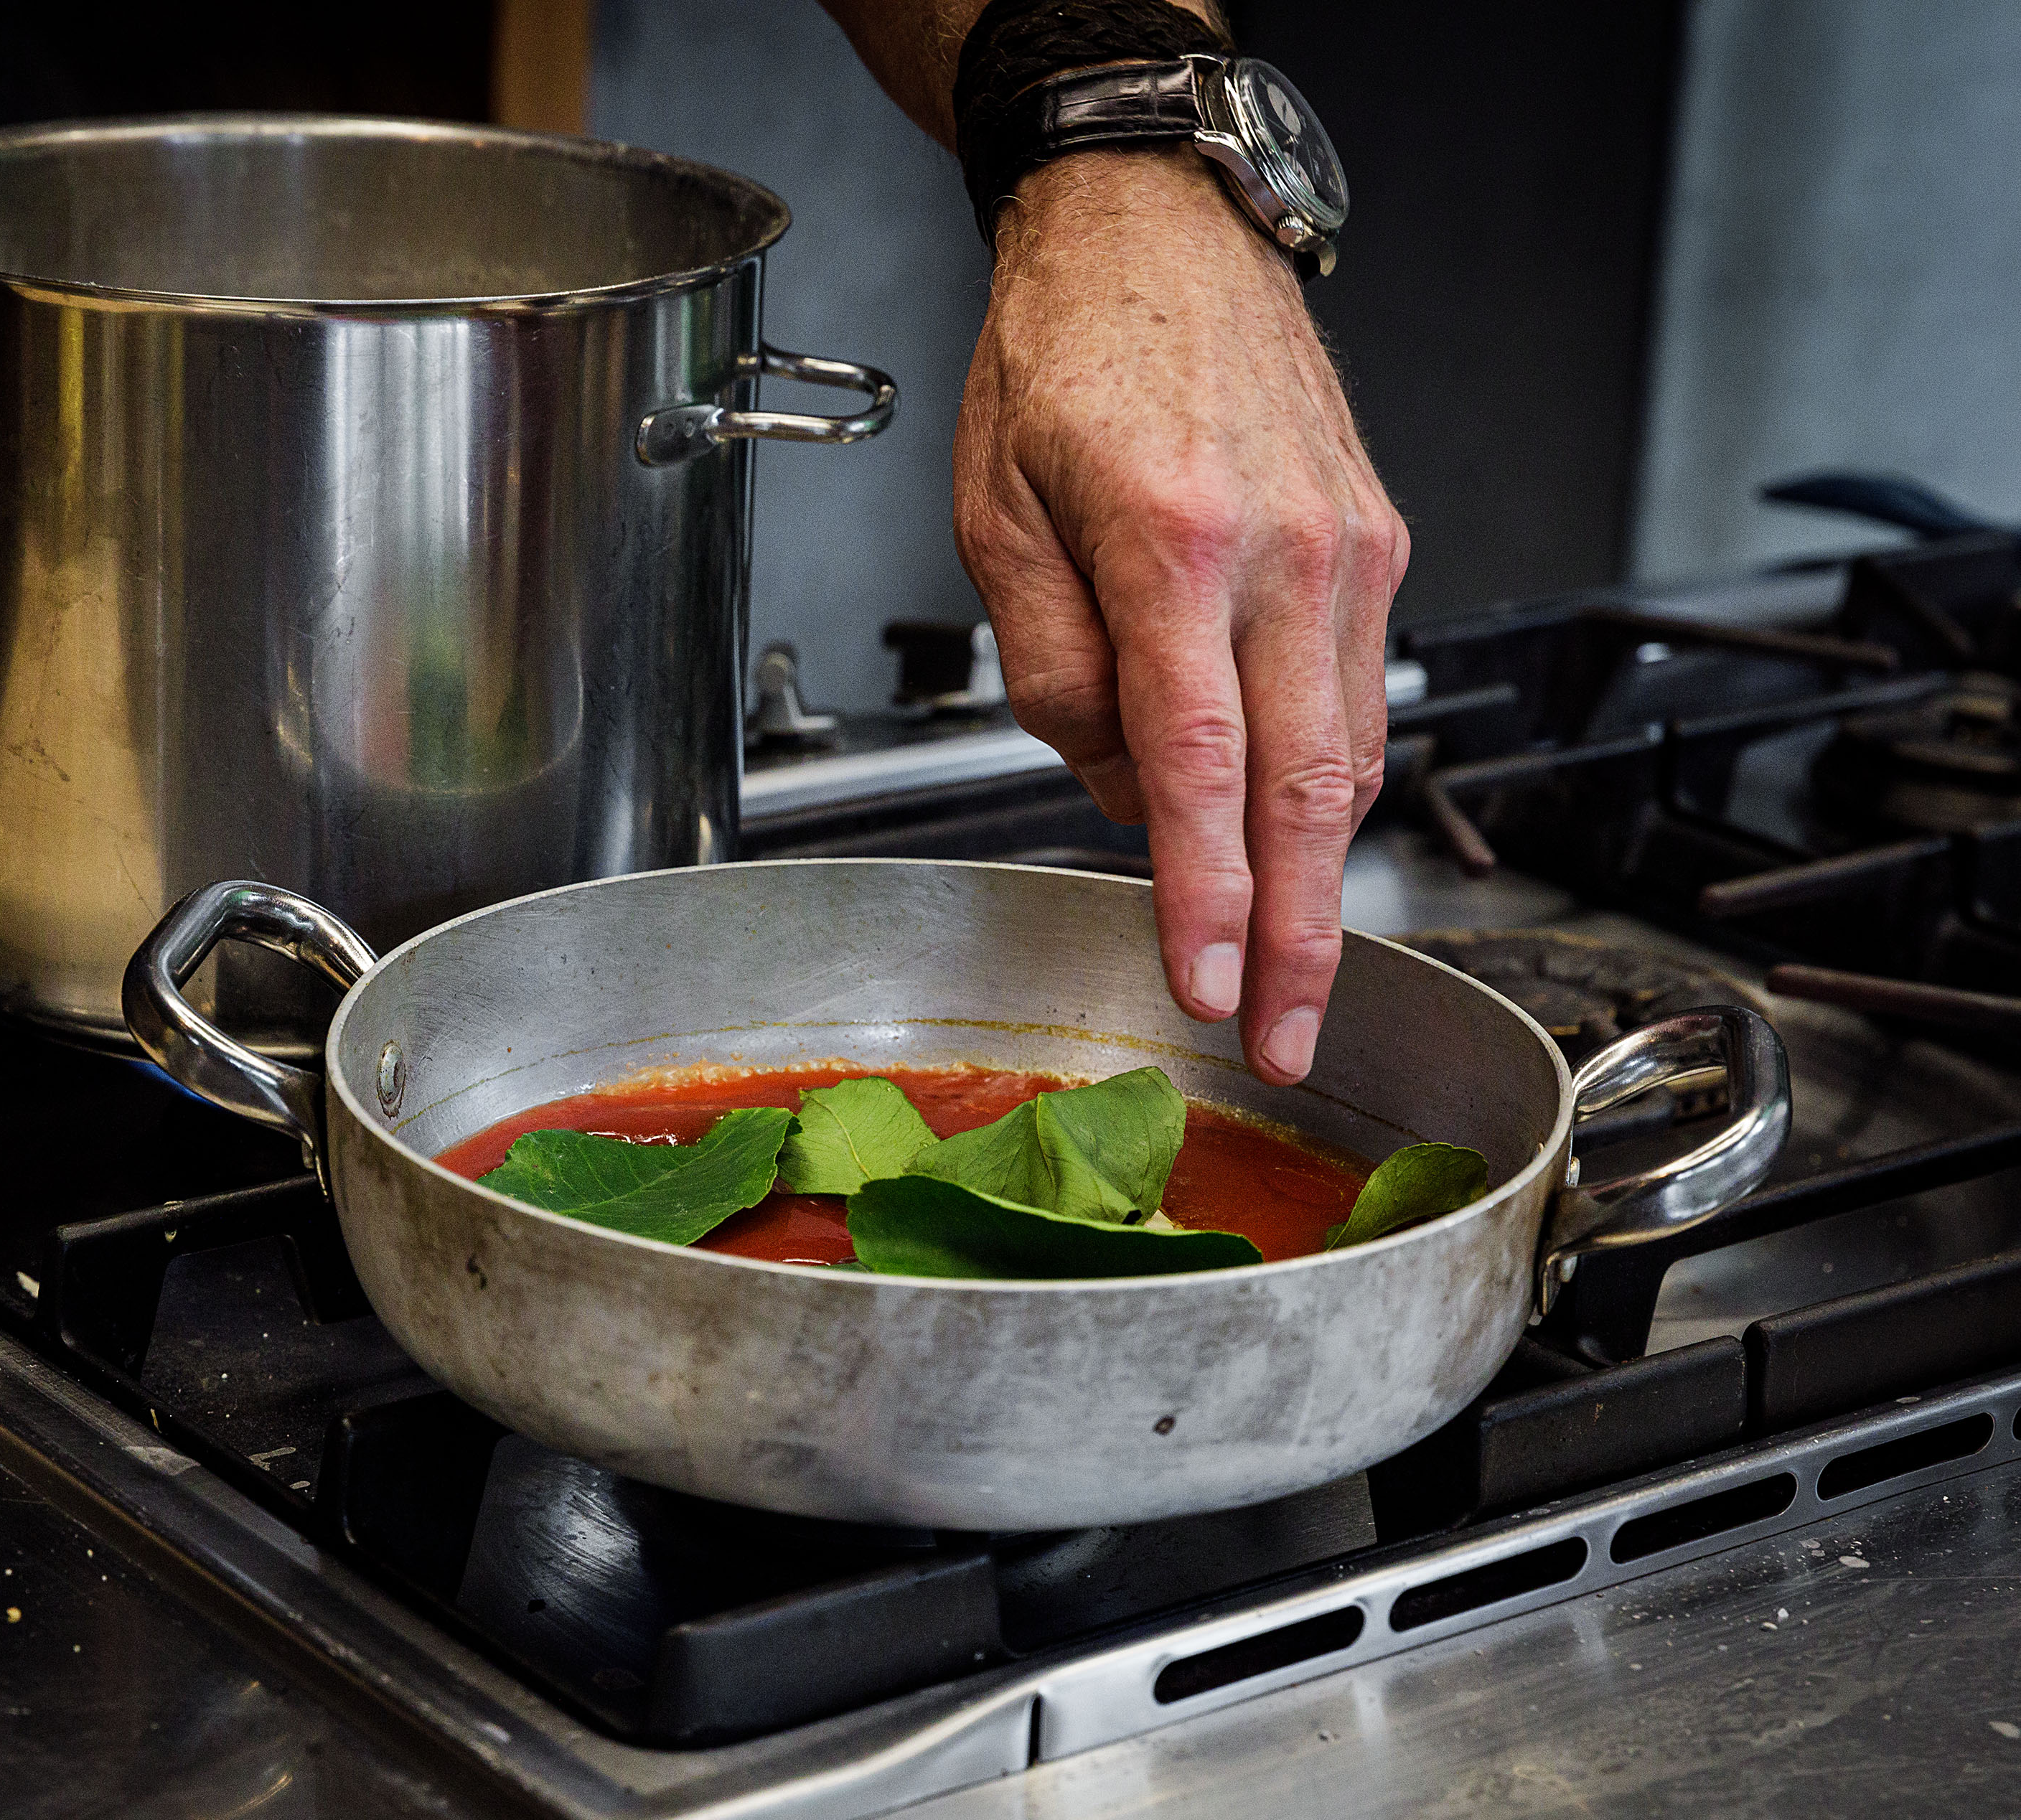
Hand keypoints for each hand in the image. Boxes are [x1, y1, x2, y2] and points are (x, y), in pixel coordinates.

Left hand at [957, 148, 1407, 1085]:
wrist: (1156, 229)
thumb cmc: (1060, 359)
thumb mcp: (994, 518)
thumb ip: (1050, 672)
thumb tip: (1113, 790)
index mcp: (1170, 542)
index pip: (1197, 767)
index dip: (1208, 900)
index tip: (1209, 992)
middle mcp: (1285, 547)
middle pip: (1307, 788)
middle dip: (1302, 938)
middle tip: (1287, 1038)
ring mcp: (1350, 542)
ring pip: (1347, 749)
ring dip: (1319, 871)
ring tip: (1284, 965)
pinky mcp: (1378, 536)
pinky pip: (1356, 691)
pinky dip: (1323, 776)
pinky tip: (1288, 828)